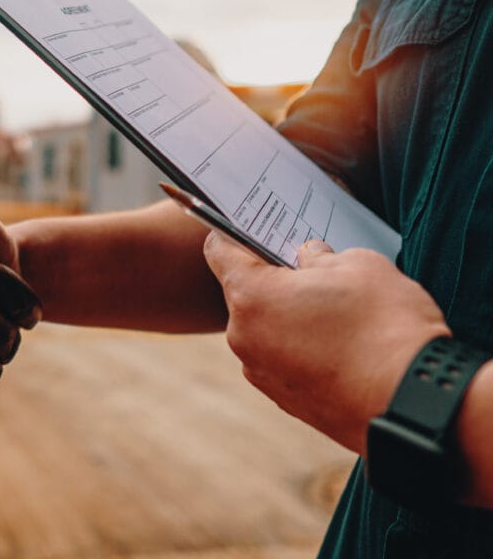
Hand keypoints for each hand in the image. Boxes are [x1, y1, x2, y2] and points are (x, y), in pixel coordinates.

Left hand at [203, 233, 450, 452]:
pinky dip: (302, 350)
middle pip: (244, 294)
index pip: (218, 251)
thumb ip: (321, 256)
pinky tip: (340, 347)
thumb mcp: (359, 265)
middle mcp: (244, 338)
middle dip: (273, 280)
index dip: (235, 235)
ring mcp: (262, 374)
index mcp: (252, 296)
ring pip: (264, 330)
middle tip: (312, 273)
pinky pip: (282, 361)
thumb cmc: (386, 326)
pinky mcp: (285, 401)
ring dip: (288, 318)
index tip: (256, 231)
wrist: (416, 403)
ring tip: (335, 314)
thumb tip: (308, 258)